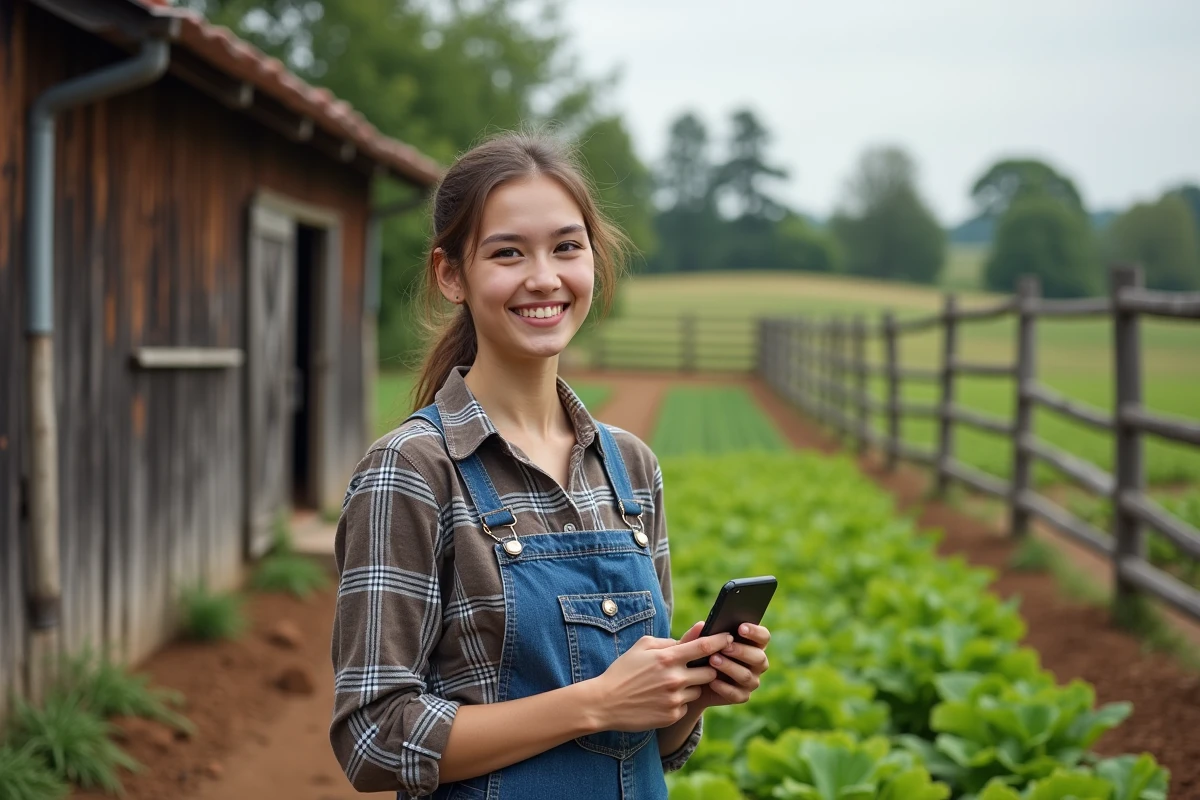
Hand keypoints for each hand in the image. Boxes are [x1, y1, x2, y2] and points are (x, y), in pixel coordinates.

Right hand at [588, 633, 729, 731]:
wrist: (605, 702)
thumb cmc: (624, 670)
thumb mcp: (643, 647)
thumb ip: (671, 640)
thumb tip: (696, 632)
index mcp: (667, 658)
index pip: (704, 647)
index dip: (721, 641)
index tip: (729, 637)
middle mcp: (674, 679)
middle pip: (710, 672)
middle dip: (706, 668)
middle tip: (695, 667)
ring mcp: (674, 699)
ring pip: (698, 689)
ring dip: (691, 686)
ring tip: (669, 684)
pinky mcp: (672, 715)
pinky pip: (686, 705)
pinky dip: (679, 701)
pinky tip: (661, 698)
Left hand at [675, 621, 770, 709]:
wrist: (692, 682)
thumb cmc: (699, 655)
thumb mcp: (696, 644)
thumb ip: (697, 635)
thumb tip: (701, 625)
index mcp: (752, 644)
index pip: (763, 637)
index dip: (755, 632)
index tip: (740, 628)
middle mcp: (756, 663)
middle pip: (759, 657)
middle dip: (741, 651)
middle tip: (725, 647)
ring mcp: (751, 681)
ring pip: (746, 676)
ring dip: (730, 667)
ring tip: (712, 660)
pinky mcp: (742, 696)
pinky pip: (737, 694)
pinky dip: (724, 687)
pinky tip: (712, 681)